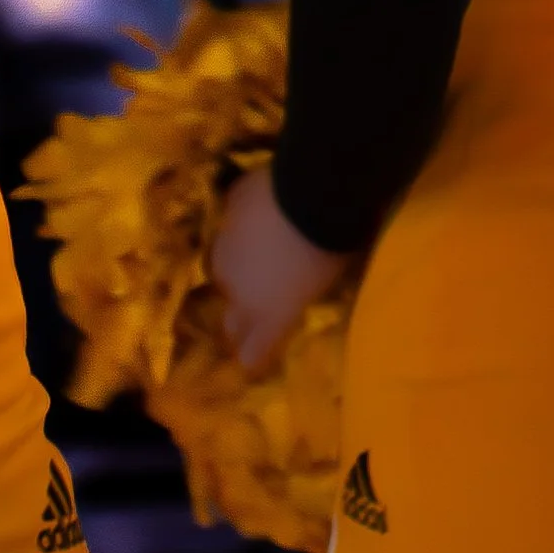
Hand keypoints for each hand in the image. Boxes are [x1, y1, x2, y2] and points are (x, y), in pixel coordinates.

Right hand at [212, 162, 350, 376]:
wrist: (312, 194)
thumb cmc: (330, 250)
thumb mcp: (320, 285)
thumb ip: (295, 297)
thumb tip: (291, 294)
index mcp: (267, 314)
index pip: (252, 352)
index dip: (254, 356)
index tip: (255, 358)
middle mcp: (238, 288)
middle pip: (231, 319)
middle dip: (241, 319)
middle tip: (254, 312)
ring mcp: (226, 248)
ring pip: (223, 269)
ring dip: (239, 271)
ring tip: (257, 260)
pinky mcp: (226, 211)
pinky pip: (231, 227)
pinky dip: (243, 228)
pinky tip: (260, 217)